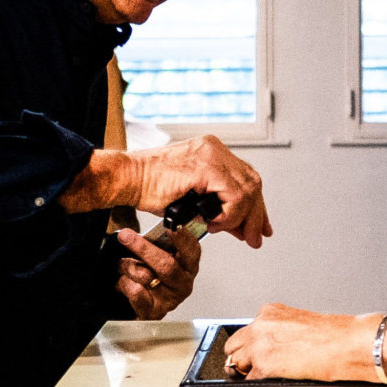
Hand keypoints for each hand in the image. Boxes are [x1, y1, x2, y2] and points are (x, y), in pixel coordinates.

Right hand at [64, 136, 269, 246]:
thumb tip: (240, 226)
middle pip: (252, 182)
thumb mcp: (192, 200)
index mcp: (212, 151)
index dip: (256, 205)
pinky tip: (215, 223)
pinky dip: (229, 214)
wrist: (127, 179)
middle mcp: (214, 149)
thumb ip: (217, 208)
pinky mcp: (206, 167)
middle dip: (256, 214)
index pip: (246, 178)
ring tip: (226, 230)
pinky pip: (234, 195)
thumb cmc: (149, 187)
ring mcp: (212, 155)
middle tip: (254, 237)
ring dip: (242, 217)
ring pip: (248, 189)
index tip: (260, 226)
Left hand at [114, 222, 199, 319]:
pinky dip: (125, 284)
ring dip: (128, 267)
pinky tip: (124, 282)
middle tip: (127, 237)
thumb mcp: (157, 257)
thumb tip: (139, 230)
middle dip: (143, 249)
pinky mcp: (154, 312)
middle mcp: (182, 283)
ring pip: (146, 277)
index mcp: (188, 266)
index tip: (171, 227)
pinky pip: (136, 292)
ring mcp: (170, 299)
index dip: (183, 238)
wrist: (139, 308)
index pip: (192, 250)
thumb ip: (156, 244)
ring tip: (123, 265)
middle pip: (166, 265)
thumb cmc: (150, 278)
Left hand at [222, 303, 364, 383]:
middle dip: (242, 356)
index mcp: (271, 311)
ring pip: (235, 362)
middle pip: (234, 345)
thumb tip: (280, 345)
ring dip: (246, 370)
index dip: (253, 343)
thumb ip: (284, 330)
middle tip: (253, 366)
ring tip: (262, 376)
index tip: (260, 350)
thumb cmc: (337, 333)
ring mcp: (259, 346)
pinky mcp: (264, 366)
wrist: (347, 343)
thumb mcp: (303, 321)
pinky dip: (258, 384)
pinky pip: (249, 380)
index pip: (248, 329)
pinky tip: (273, 382)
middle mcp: (261, 325)